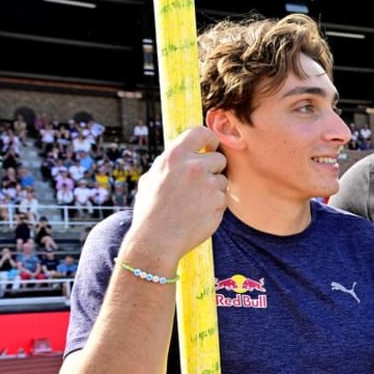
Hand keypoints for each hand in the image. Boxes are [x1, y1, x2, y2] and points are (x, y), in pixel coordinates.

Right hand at [122, 126, 226, 265]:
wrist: (156, 240)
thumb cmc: (150, 210)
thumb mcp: (152, 178)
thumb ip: (171, 163)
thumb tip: (185, 151)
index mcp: (175, 156)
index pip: (201, 132)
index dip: (209, 138)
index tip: (210, 145)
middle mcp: (194, 166)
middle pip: (219, 158)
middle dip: (213, 168)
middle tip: (199, 183)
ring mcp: (209, 184)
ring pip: (222, 179)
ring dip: (213, 188)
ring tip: (194, 202)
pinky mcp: (219, 202)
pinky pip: (223, 197)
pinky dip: (214, 204)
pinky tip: (198, 213)